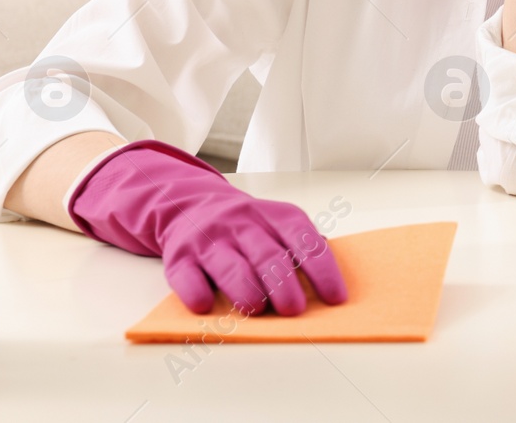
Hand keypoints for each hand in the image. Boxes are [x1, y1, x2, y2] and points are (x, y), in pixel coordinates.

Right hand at [67, 138, 347, 316]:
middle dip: (283, 284)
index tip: (336, 298)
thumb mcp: (277, 224)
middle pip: (267, 255)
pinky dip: (197, 292)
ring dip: (245, 290)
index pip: (305, 240)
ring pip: (231, 266)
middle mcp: (243, 224)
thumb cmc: (246, 227)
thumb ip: (301, 247)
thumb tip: (331, 286)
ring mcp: (210, 240)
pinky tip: (207, 305)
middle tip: (294, 309)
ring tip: (256, 308)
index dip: (323, 269)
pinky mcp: (180, 258)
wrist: (191, 206)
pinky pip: (188, 277)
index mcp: (276, 217)